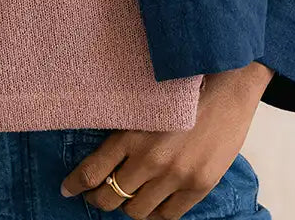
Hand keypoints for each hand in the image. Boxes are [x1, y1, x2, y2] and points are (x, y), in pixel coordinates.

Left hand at [59, 62, 273, 217]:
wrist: (227, 89)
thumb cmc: (185, 90)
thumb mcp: (146, 105)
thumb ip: (127, 130)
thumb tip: (104, 153)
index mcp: (132, 134)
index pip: (93, 170)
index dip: (75, 185)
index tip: (67, 190)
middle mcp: (150, 159)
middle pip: (110, 197)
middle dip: (98, 200)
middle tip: (96, 196)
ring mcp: (174, 176)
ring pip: (136, 211)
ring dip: (128, 207)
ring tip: (128, 198)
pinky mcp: (197, 186)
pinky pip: (167, 216)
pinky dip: (156, 214)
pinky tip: (154, 204)